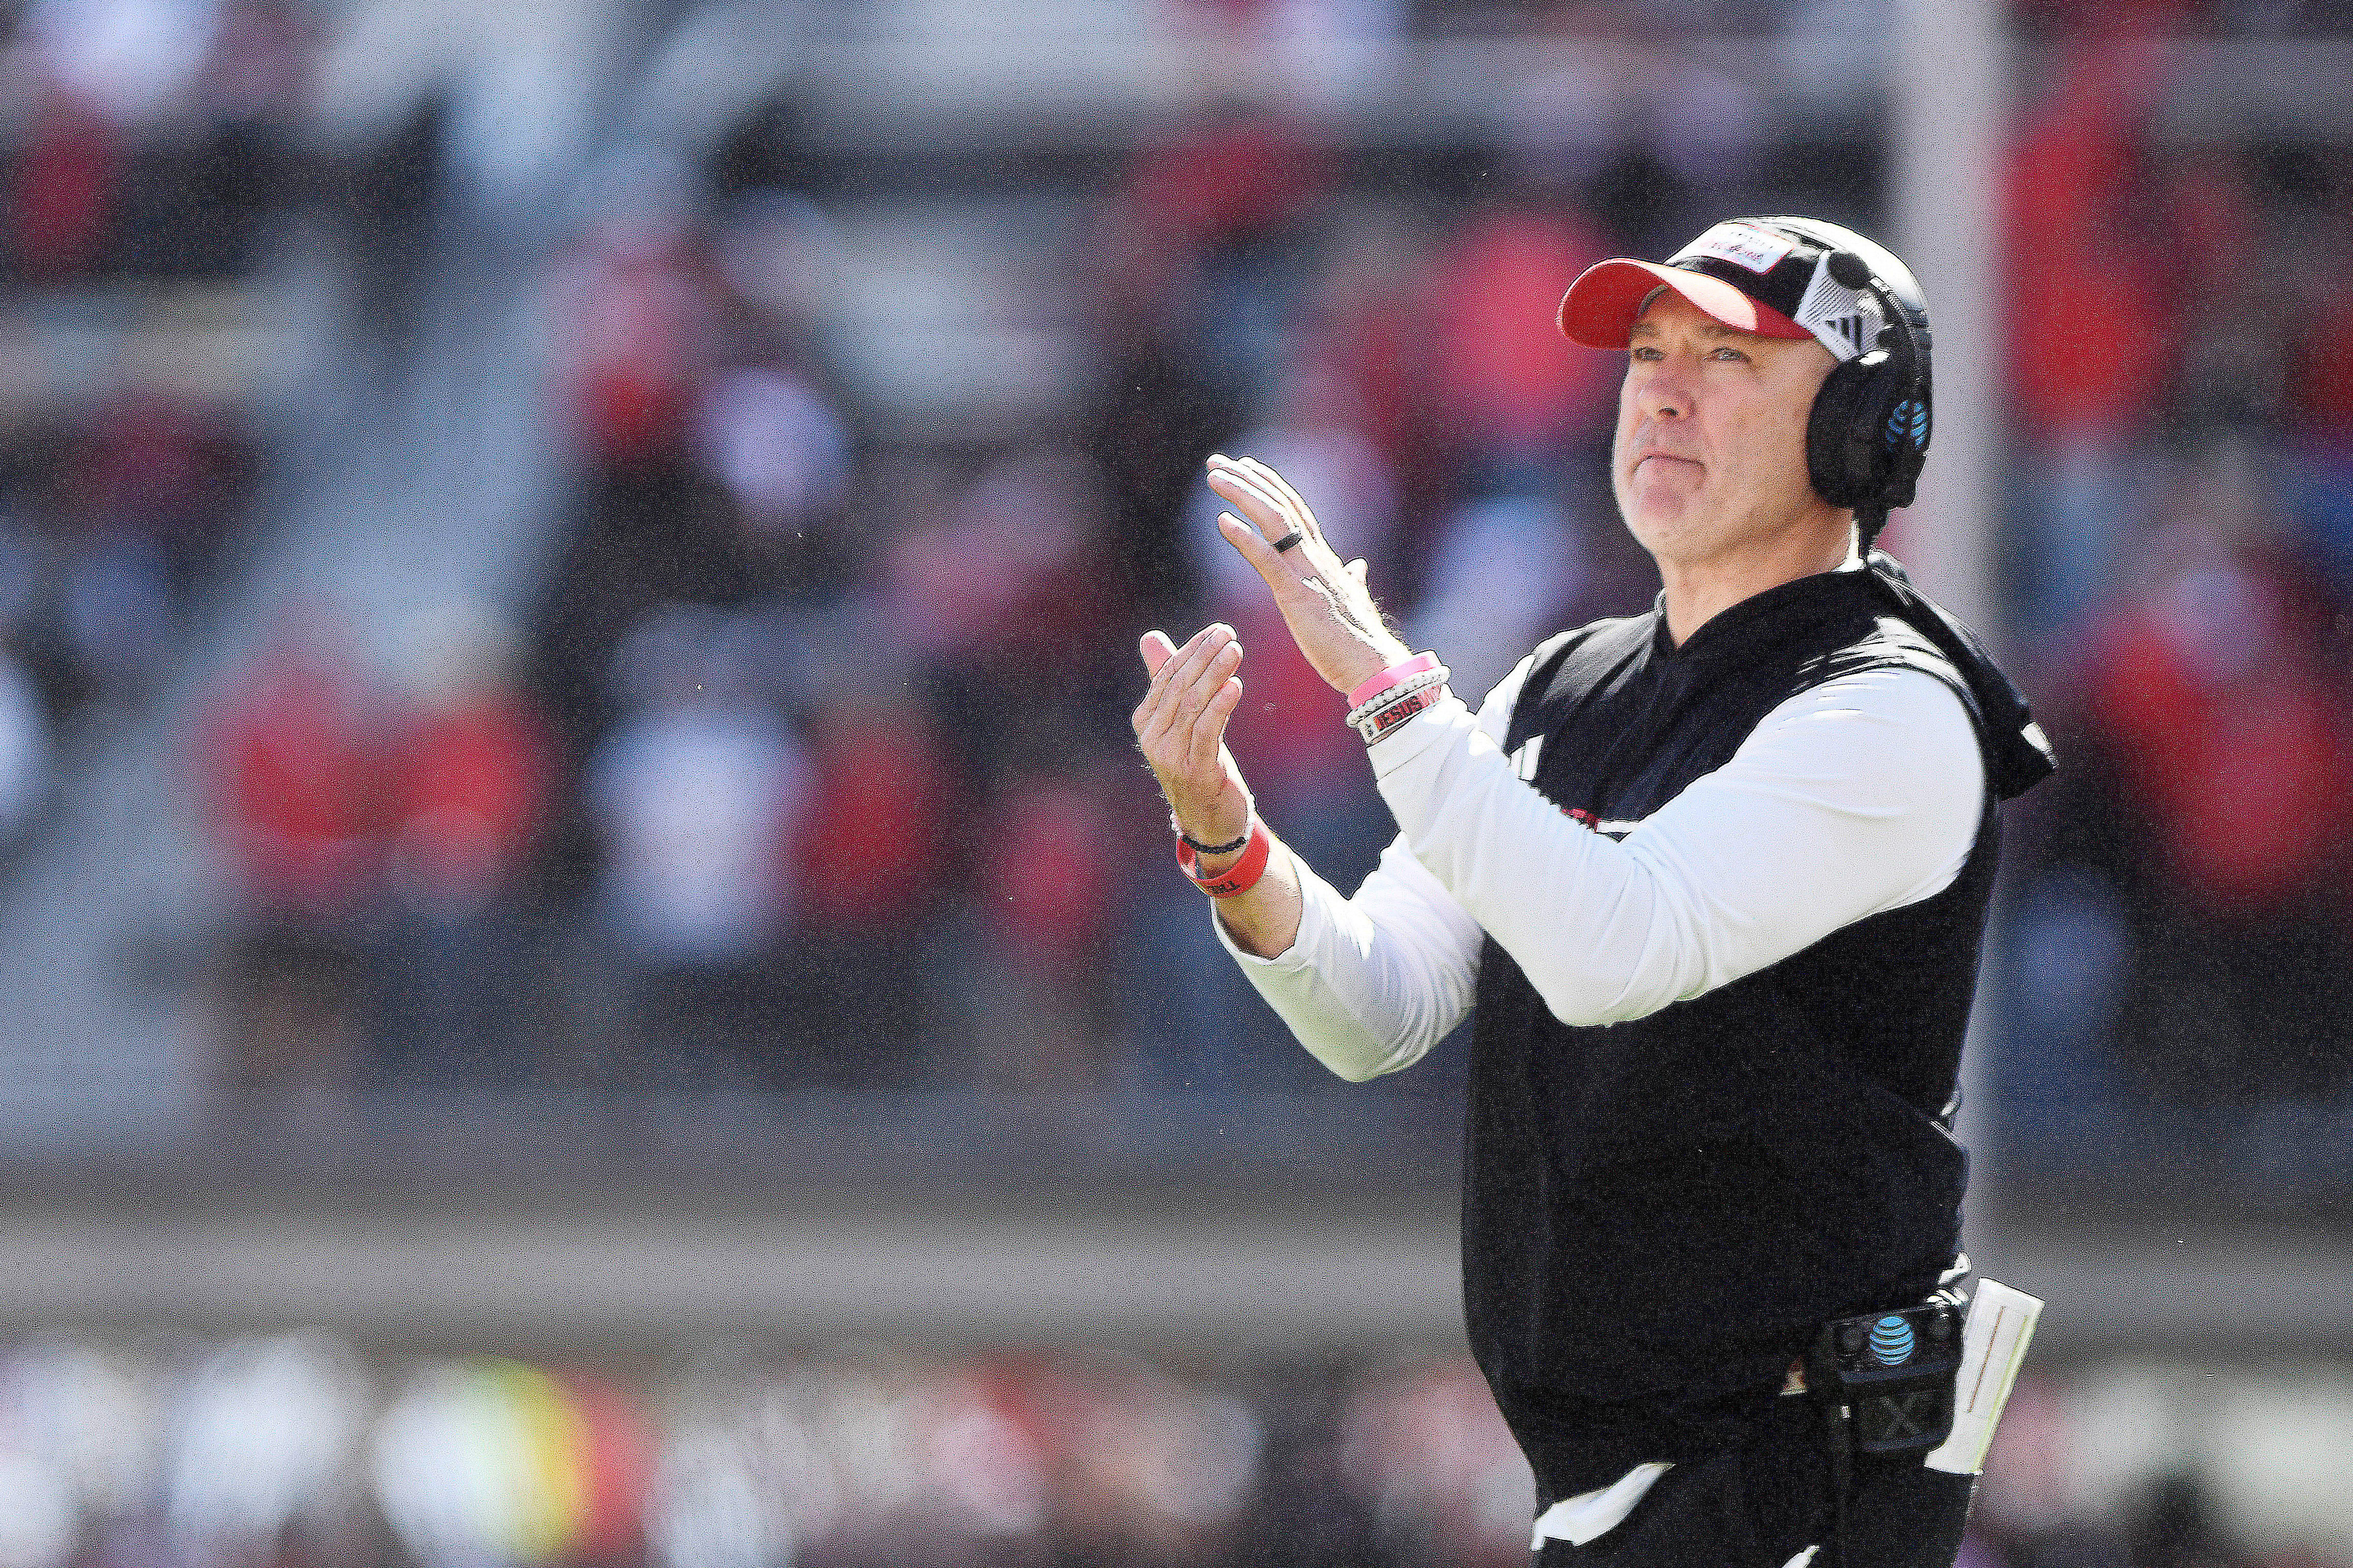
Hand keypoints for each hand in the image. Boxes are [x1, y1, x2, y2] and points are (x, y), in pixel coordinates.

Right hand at [1132, 622, 1252, 847]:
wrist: (1210, 818)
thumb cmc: (1198, 761)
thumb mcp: (1183, 720)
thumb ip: (1166, 680)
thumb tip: (1149, 637)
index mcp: (1146, 720)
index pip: (1168, 676)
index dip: (1192, 650)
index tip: (1218, 630)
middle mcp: (1152, 738)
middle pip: (1179, 688)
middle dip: (1204, 657)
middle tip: (1228, 635)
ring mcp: (1170, 757)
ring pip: (1192, 706)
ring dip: (1215, 675)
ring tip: (1235, 651)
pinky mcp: (1194, 772)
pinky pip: (1205, 732)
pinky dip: (1220, 706)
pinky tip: (1235, 686)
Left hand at [1204, 454, 1412, 696]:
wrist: (1372, 666)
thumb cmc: (1358, 641)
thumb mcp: (1352, 601)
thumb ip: (1352, 579)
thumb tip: (1358, 567)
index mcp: (1323, 559)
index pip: (1294, 510)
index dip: (1269, 485)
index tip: (1245, 466)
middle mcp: (1315, 556)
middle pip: (1279, 505)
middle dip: (1247, 480)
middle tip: (1216, 462)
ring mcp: (1306, 573)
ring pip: (1273, 520)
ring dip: (1242, 495)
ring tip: (1215, 477)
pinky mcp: (1296, 595)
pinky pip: (1267, 559)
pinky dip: (1244, 538)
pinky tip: (1221, 520)